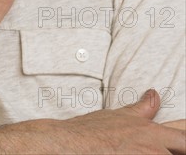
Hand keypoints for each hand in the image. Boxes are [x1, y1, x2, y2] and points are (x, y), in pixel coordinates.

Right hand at [0, 90, 185, 153]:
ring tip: (134, 150)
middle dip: (176, 150)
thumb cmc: (92, 131)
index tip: (181, 144)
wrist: (69, 145)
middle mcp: (153, 151)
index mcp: (153, 135)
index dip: (185, 142)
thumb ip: (143, 109)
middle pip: (181, 149)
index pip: (185, 140)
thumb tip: (155, 95)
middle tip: (161, 147)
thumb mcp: (120, 116)